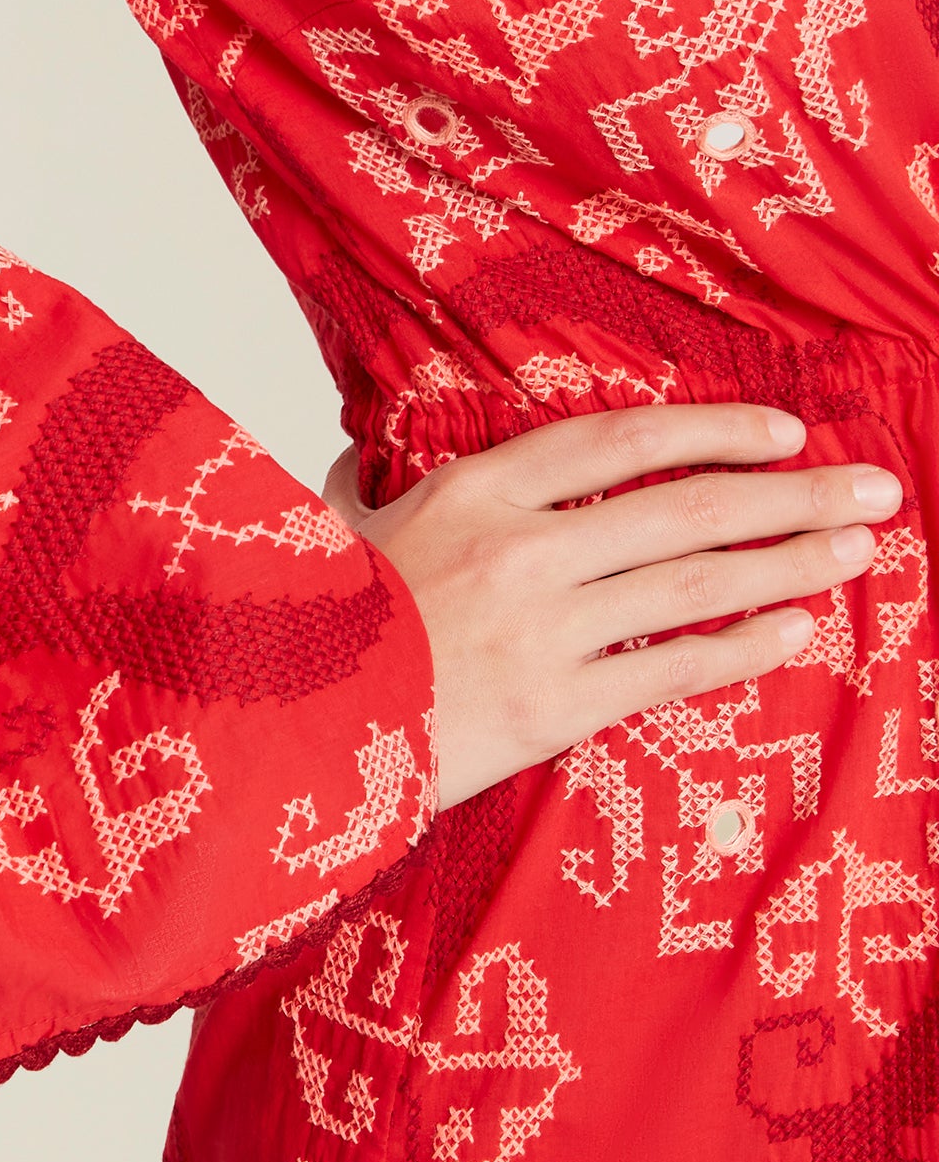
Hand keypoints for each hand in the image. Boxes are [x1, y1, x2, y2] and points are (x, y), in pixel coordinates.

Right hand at [319, 406, 900, 811]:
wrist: (287, 731)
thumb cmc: (310, 631)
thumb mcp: (329, 534)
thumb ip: (360, 490)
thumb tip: (355, 462)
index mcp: (471, 493)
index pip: (618, 443)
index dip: (711, 430)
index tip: (783, 432)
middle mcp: (521, 550)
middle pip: (685, 508)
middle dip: (793, 495)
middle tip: (873, 486)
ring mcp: (543, 630)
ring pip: (695, 582)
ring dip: (791, 561)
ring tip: (859, 549)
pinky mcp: (555, 706)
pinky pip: (672, 666)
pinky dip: (742, 644)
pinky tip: (795, 628)